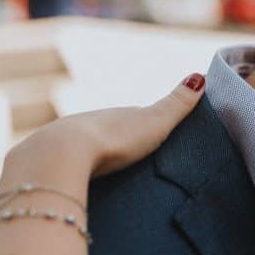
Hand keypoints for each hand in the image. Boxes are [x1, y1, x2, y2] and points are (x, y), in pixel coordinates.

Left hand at [9, 74, 206, 177]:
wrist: (64, 153)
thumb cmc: (116, 137)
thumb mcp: (155, 121)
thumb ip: (177, 103)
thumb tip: (200, 75)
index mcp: (120, 115)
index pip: (137, 117)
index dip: (150, 125)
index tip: (160, 132)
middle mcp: (94, 122)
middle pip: (112, 131)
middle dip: (123, 140)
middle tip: (137, 155)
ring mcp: (70, 139)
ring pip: (89, 146)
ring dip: (99, 155)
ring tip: (112, 173)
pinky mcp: (55, 161)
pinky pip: (71, 163)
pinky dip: (80, 168)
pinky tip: (85, 179)